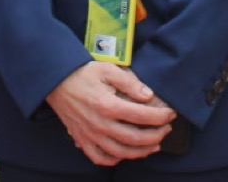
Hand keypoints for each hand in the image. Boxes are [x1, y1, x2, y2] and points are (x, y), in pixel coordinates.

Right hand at [45, 62, 174, 166]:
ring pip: (122, 152)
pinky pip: (101, 158)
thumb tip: (148, 95)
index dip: (160, 116)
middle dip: (156, 135)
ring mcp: (90, 135)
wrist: (56, 81)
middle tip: (167, 129)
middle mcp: (100, 124)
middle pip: (135, 138)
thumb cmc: (83, 74)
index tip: (171, 114)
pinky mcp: (82, 140)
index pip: (142, 115)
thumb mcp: (108, 70)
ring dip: (142, 151)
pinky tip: (126, 153)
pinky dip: (116, 159)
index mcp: (108, 105)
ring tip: (154, 145)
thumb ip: (130, 82)